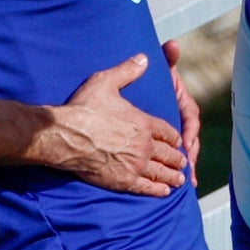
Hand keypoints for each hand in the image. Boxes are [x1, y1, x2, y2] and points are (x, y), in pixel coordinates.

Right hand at [50, 53, 188, 196]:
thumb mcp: (105, 82)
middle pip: (168, 153)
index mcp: (143, 122)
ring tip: (179, 179)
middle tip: (183, 162)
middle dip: (176, 158)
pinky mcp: (124, 180)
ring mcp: (135, 164)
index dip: (174, 136)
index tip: (178, 141)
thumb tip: (144, 57)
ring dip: (172, 176)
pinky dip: (158, 190)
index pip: (167, 131)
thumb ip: (127, 70)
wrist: (66, 136)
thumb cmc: (84, 108)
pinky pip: (147, 187)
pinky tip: (164, 192)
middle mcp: (144, 145)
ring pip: (161, 172)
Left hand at [162, 40, 200, 185]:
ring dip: (186, 167)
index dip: (190, 132)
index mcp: (182, 102)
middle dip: (189, 155)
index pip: (190, 117)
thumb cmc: (151, 78)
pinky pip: (174, 157)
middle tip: (186, 169)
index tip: (186, 144)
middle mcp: (181, 118)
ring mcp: (175, 131)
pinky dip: (179, 171)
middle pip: (190, 139)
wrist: (140, 88)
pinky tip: (180, 186)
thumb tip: (172, 44)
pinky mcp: (168, 141)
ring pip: (185, 151)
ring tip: (185, 182)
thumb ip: (167, 57)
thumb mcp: (159, 69)